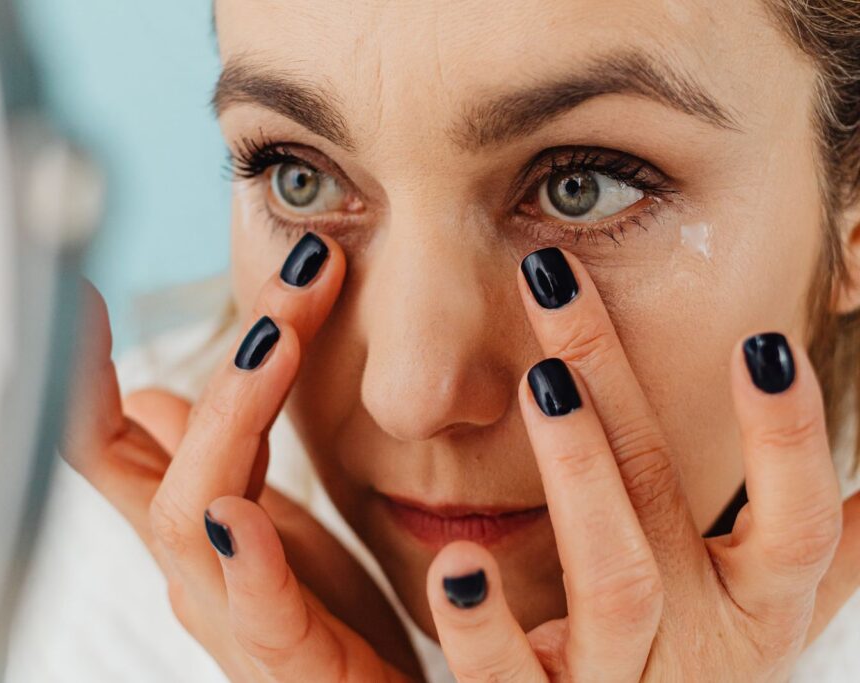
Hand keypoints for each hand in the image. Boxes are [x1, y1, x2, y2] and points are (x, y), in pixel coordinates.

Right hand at [60, 233, 422, 680]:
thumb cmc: (323, 614)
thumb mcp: (263, 515)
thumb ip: (213, 457)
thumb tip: (151, 392)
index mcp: (191, 520)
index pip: (109, 432)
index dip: (82, 366)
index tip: (84, 286)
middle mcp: (194, 562)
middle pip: (159, 447)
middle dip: (221, 348)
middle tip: (296, 271)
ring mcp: (234, 614)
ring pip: (194, 510)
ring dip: (231, 417)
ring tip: (276, 342)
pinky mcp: (293, 663)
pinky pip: (261, 616)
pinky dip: (248, 563)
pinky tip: (243, 518)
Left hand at [421, 246, 859, 681]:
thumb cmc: (704, 674)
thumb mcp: (768, 613)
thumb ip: (816, 545)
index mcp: (757, 610)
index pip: (800, 525)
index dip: (788, 440)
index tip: (761, 342)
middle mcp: (700, 645)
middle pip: (668, 501)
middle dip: (616, 384)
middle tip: (556, 283)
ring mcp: (620, 682)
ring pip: (612, 578)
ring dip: (580, 474)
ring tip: (540, 381)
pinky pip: (507, 676)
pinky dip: (480, 625)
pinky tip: (455, 563)